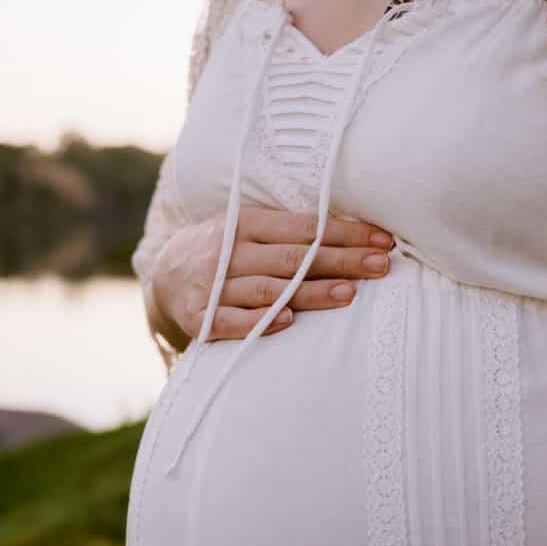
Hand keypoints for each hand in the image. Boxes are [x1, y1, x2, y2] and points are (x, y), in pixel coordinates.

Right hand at [152, 207, 394, 340]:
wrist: (163, 275)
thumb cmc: (224, 252)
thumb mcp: (247, 229)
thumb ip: (288, 232)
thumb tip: (354, 233)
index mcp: (244, 223)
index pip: (304, 227)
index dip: (345, 233)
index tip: (382, 240)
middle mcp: (228, 251)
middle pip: (293, 258)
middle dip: (341, 261)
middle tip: (380, 265)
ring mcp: (211, 285)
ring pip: (268, 289)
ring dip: (310, 292)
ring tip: (350, 293)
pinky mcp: (198, 317)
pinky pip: (231, 321)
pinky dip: (259, 321)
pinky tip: (289, 322)